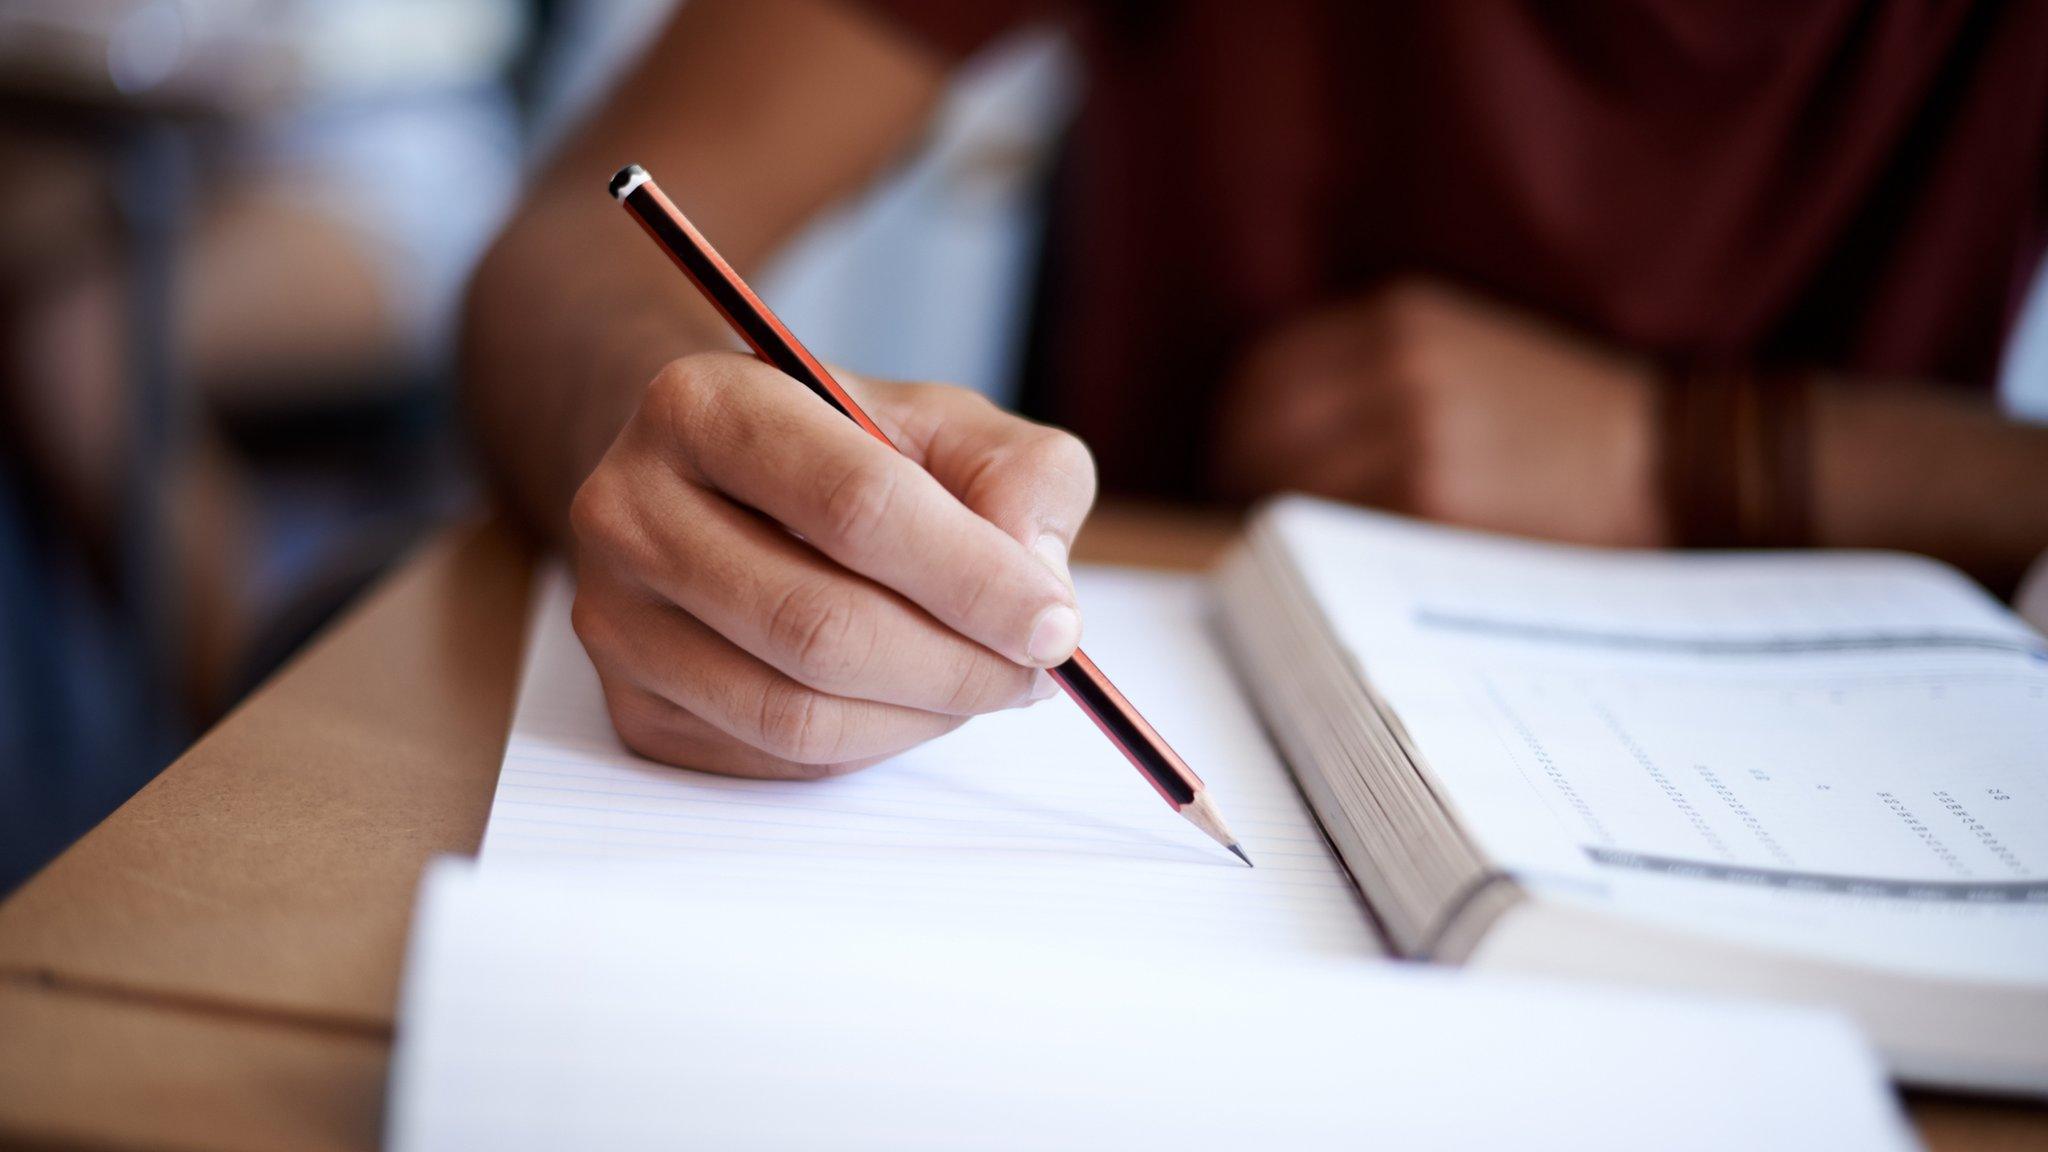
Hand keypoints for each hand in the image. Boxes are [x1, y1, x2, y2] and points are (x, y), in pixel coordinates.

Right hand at [569, 352, 1094, 777]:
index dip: (972, 578)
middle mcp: (629, 507)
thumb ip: (1020, 474)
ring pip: (795, 712)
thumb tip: (1037, 580)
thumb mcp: (946, 424)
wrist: (721, 484)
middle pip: (820, 625)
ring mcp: (616, 617)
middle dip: (957, 664)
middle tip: (1037, 670)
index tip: (1056, 623)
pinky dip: (871, 742)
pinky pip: (776, 757)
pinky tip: (908, 698)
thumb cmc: (845, 450)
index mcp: (704, 404)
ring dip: (921, 716)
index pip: (854, 505)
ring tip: (983, 681)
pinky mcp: (632, 706)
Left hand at [1213, 280, 1665, 545]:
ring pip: (1288, 485)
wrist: (1666, 461)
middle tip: (1247, 522)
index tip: (1235, 465)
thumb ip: (1370, 371)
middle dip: (1240, 480)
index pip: (1261, 372)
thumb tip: (1262, 433)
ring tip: (1291, 551)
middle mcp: (1398, 364)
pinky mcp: (1433, 501)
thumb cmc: (1560, 420)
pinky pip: (1337, 530)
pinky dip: (1320, 552)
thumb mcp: (1464, 349)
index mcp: (1399, 318)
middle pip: (1257, 430)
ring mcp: (1415, 433)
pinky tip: (1336, 569)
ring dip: (1274, 523)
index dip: (1236, 427)